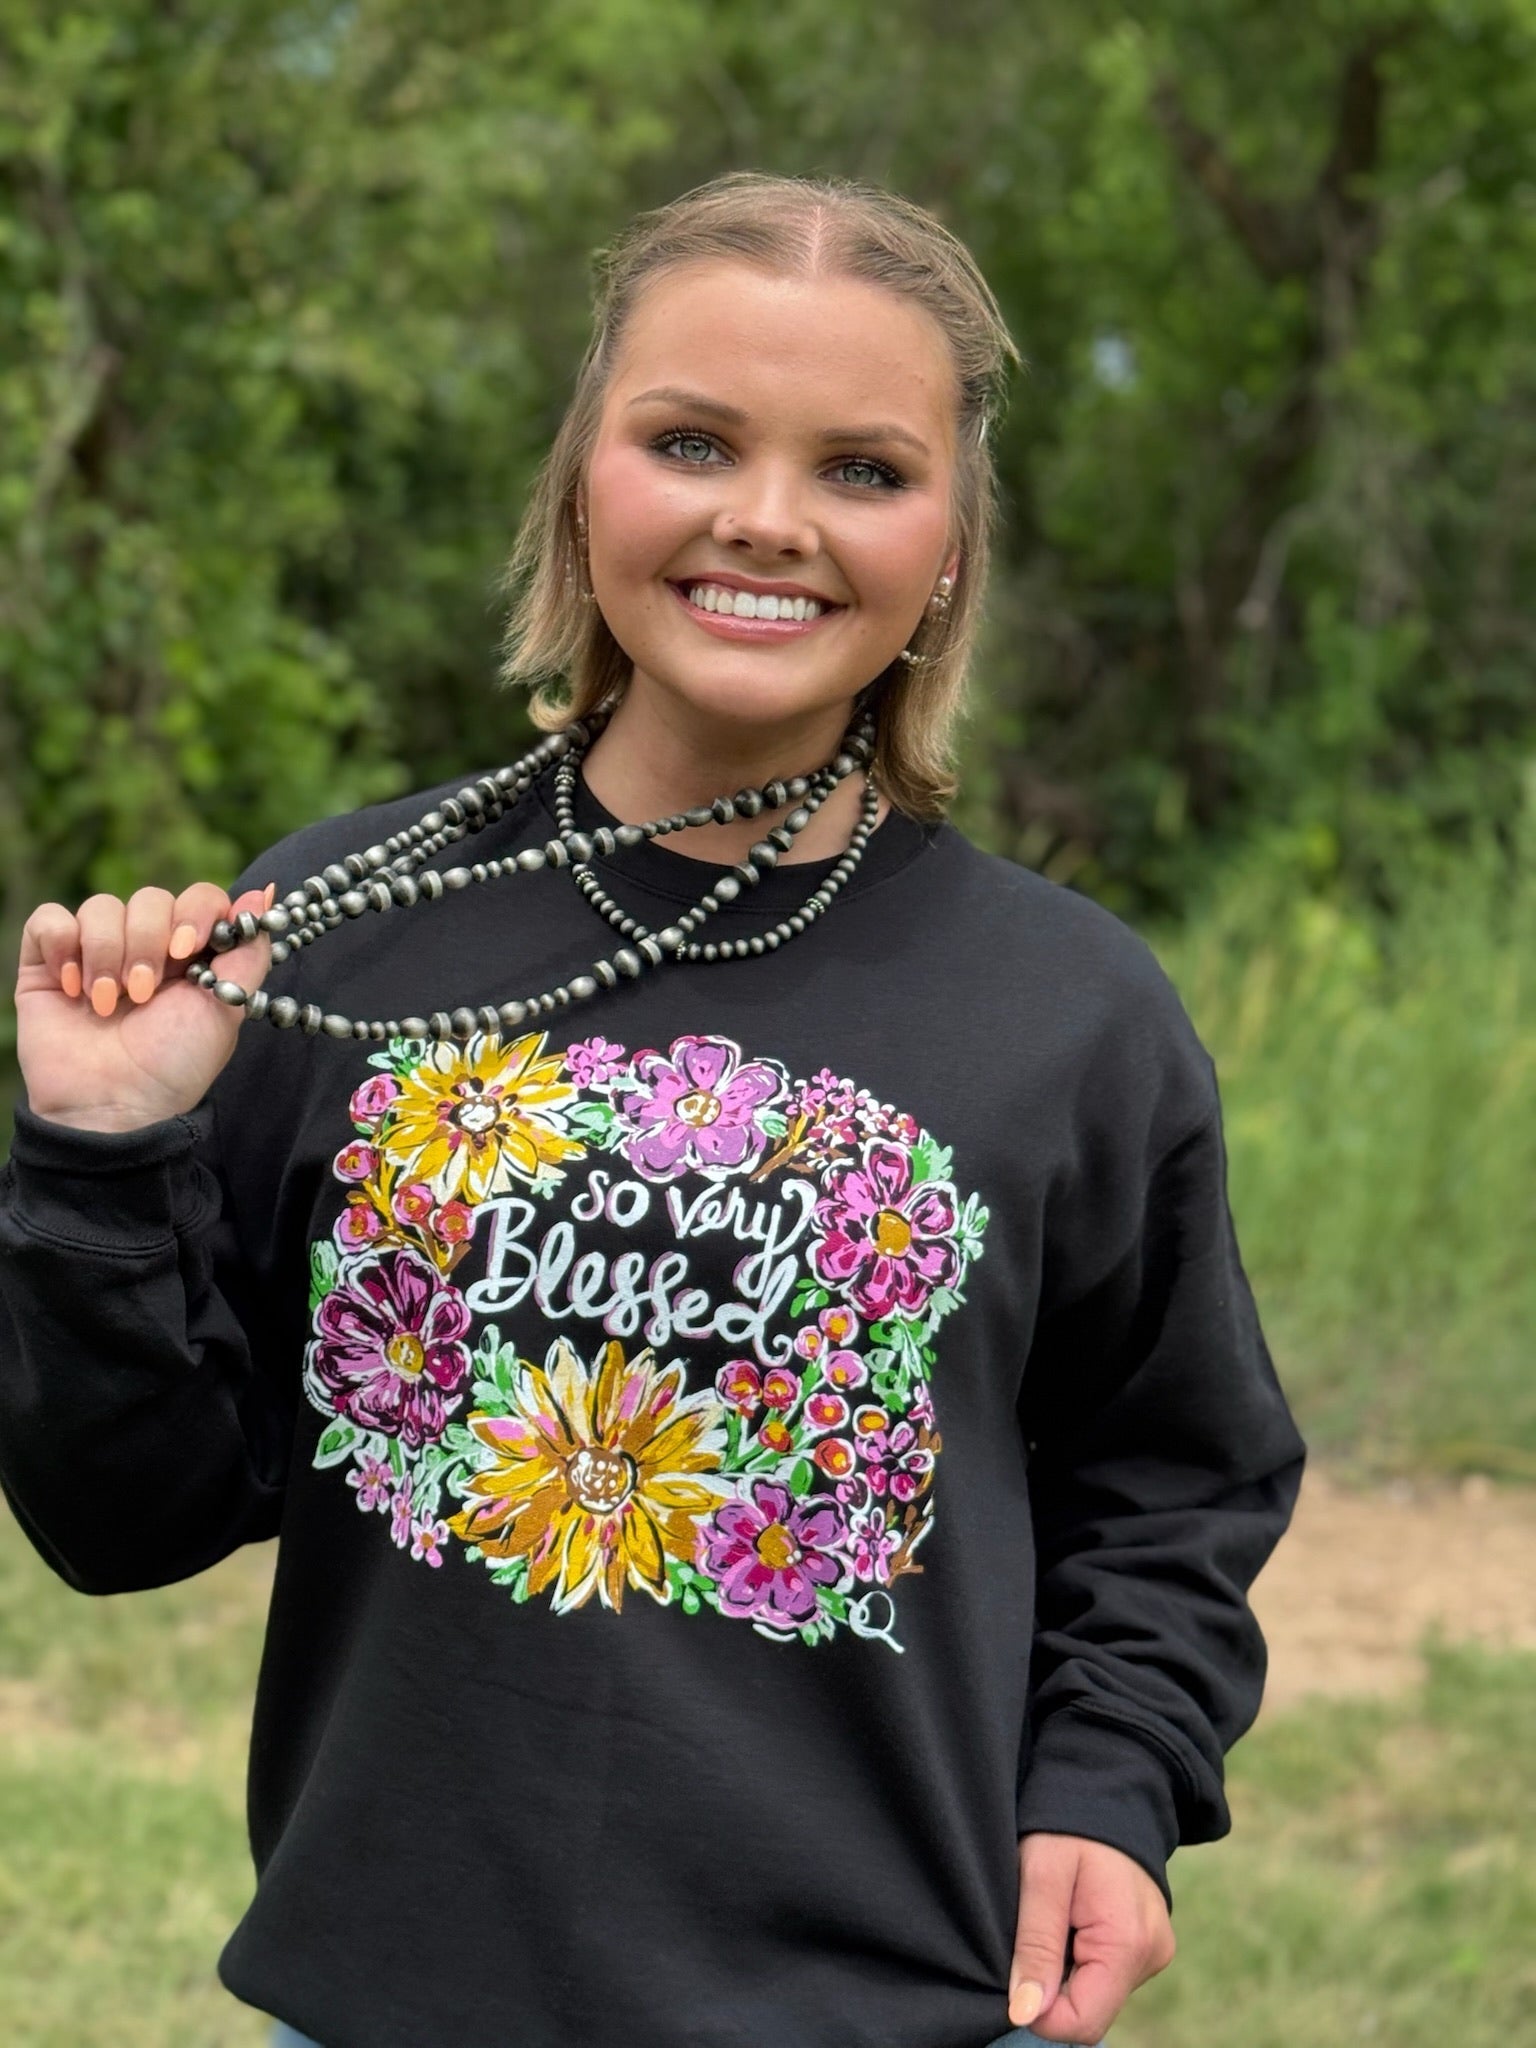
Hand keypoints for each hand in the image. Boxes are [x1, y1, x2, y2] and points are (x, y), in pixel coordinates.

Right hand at [16, 881, 273, 1133]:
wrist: (114, 1105)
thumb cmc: (174, 1064)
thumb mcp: (227, 1007)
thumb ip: (249, 950)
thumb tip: (266, 894)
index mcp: (190, 953)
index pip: (199, 897)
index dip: (194, 913)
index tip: (185, 950)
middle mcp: (144, 945)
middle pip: (150, 898)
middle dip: (148, 944)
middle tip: (142, 994)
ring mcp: (94, 952)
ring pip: (101, 907)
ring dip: (106, 955)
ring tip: (107, 1004)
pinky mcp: (47, 963)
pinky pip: (50, 920)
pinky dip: (62, 945)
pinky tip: (73, 987)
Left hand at [1007, 1832, 1175, 2042]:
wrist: (1107, 1784)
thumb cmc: (1068, 1822)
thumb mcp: (1040, 1874)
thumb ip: (1035, 1945)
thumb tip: (1025, 2013)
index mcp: (1129, 1942)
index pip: (1083, 2021)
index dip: (1040, 2010)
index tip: (1015, 1972)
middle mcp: (1151, 1955)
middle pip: (1089, 2008)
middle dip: (1051, 1984)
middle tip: (1032, 1928)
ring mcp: (1152, 1950)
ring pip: (1095, 1991)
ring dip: (1063, 1967)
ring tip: (1053, 1914)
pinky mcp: (1145, 1942)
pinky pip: (1104, 1970)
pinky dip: (1078, 1955)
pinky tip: (1069, 1916)